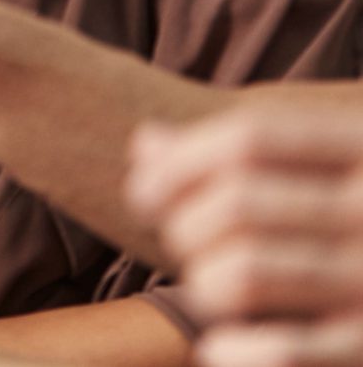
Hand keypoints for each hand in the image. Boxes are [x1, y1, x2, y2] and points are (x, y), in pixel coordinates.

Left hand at [129, 102, 362, 366]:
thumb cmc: (342, 222)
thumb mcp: (314, 169)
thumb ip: (234, 154)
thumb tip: (148, 145)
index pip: (249, 139)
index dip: (178, 165)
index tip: (143, 195)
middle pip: (236, 205)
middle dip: (183, 227)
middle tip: (183, 247)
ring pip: (244, 274)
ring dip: (201, 283)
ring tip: (207, 287)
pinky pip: (282, 351)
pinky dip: (232, 349)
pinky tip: (217, 346)